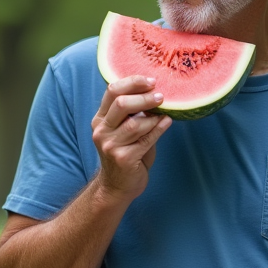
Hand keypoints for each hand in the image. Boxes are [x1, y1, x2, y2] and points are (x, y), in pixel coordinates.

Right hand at [91, 76, 171, 202]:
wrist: (117, 186)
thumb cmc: (126, 154)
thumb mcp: (124, 130)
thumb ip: (133, 114)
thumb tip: (156, 93)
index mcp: (100, 119)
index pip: (112, 91)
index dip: (132, 82)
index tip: (151, 81)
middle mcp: (101, 131)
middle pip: (121, 104)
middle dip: (144, 97)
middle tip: (161, 96)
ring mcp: (110, 146)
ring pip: (135, 123)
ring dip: (153, 117)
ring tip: (164, 114)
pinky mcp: (123, 158)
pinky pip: (145, 140)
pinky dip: (159, 129)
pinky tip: (167, 122)